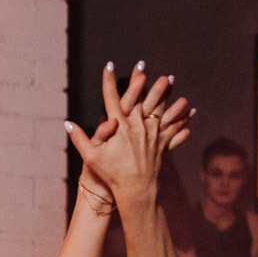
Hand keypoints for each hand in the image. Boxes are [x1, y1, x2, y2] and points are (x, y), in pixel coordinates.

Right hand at [63, 62, 191, 201]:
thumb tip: (66, 124)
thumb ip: (79, 139)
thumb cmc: (111, 175)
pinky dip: (182, 121)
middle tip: (146, 66)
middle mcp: (137, 126)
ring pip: (161, 109)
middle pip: (141, 98)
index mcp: (119, 126)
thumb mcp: (91, 157)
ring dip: (166, 94)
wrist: (136, 191)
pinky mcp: (162, 145)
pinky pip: (174, 130)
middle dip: (142, 81)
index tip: (109, 65)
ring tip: (171, 81)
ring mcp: (152, 134)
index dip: (108, 81)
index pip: (111, 98)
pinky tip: (190, 113)